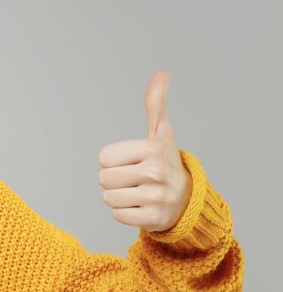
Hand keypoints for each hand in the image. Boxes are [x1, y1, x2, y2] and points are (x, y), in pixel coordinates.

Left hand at [97, 69, 191, 231]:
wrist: (188, 198)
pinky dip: (126, 214)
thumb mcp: (161, 132)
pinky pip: (117, 216)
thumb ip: (156, 103)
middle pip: (103, 179)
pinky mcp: (153, 218)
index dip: (113, 161)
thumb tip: (162, 72)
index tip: (133, 162)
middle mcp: (155, 172)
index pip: (103, 158)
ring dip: (119, 197)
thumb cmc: (165, 162)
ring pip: (108, 198)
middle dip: (114, 180)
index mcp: (151, 149)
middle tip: (136, 179)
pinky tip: (142, 207)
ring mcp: (156, 197)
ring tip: (139, 192)